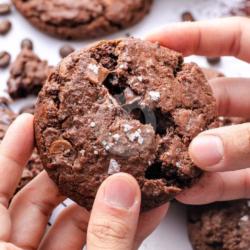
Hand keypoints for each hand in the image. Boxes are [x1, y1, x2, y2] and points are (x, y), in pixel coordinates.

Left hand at [0, 114, 167, 249]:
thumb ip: (105, 235)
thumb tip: (122, 187)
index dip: (12, 152)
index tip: (31, 121)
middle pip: (40, 201)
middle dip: (72, 174)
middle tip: (96, 149)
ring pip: (73, 223)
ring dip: (106, 202)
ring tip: (131, 176)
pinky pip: (97, 241)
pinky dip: (119, 228)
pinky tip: (146, 210)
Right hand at [147, 17, 249, 204]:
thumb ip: (249, 139)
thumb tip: (200, 152)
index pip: (230, 39)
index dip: (190, 37)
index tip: (152, 44)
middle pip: (212, 96)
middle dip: (178, 105)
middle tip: (143, 112)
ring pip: (217, 141)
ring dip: (188, 152)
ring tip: (154, 157)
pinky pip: (234, 177)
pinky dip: (212, 186)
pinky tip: (187, 191)